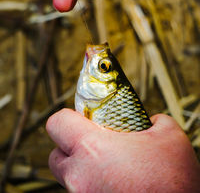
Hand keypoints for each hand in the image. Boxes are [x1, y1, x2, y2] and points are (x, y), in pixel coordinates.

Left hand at [46, 110, 199, 191]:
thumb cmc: (172, 182)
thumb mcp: (169, 135)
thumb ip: (152, 119)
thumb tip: (147, 121)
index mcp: (92, 150)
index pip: (57, 123)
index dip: (69, 117)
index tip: (83, 118)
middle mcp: (79, 177)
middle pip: (56, 154)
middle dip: (71, 145)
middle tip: (95, 142)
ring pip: (68, 176)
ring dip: (82, 167)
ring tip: (110, 165)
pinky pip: (81, 191)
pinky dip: (91, 184)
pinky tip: (115, 182)